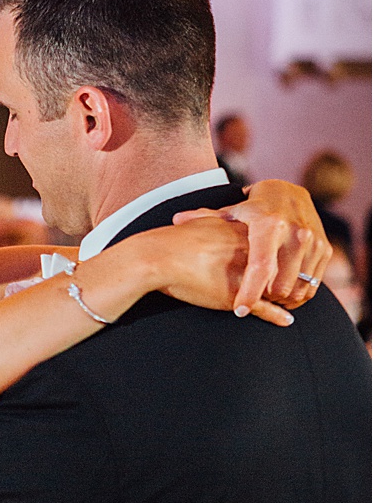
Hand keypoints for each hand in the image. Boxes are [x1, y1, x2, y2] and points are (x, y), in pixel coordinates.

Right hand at [140, 214, 287, 323]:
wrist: (158, 256)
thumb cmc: (175, 241)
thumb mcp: (203, 222)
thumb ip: (217, 219)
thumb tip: (213, 215)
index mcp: (248, 234)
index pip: (277, 247)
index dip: (282, 258)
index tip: (284, 265)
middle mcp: (255, 253)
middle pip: (284, 268)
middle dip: (290, 279)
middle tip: (294, 288)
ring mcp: (249, 275)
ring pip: (279, 290)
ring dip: (287, 299)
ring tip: (292, 305)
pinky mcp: (240, 295)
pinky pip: (266, 309)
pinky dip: (278, 316)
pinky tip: (286, 320)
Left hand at [175, 179, 329, 318]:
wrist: (289, 192)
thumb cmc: (251, 208)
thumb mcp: (231, 214)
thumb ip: (206, 219)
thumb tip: (177, 219)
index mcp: (268, 225)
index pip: (261, 268)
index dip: (250, 293)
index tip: (239, 310)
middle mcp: (295, 232)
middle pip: (282, 284)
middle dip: (266, 300)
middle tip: (251, 303)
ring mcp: (313, 241)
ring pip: (299, 287)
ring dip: (282, 300)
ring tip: (264, 300)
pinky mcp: (324, 248)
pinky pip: (313, 283)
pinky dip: (298, 294)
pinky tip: (282, 295)